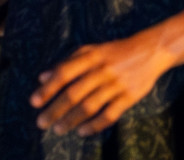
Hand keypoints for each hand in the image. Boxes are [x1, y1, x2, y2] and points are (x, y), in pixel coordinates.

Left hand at [31, 34, 169, 135]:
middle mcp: (101, 71)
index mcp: (89, 57)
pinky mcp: (130, 97)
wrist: (149, 51)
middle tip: (41, 122)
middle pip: (74, 93)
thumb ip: (65, 63)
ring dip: (72, 120)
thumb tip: (42, 77)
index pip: (63, 74)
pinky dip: (95, 125)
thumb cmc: (112, 52)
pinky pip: (110, 114)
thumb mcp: (88, 50)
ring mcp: (116, 85)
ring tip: (58, 129)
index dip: (48, 89)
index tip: (34, 102)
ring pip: (90, 106)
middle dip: (55, 110)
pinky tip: (82, 131)